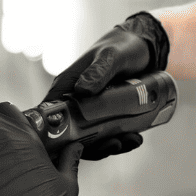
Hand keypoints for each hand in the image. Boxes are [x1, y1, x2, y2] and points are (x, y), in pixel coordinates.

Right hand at [43, 12, 169, 159]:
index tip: (71, 148)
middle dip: (91, 147)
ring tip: (130, 141)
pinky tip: (135, 138)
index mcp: (67, 86)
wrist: (146, 47)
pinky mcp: (107, 116)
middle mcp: (75, 101)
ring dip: (109, 146)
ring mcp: (91, 111)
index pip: (50, 115)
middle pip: (71, 134)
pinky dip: (120, 141)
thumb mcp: (111, 57)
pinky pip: (108, 135)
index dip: (54, 135)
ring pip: (91, 138)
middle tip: (114, 145)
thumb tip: (82, 90)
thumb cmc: (123, 46)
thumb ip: (98, 71)